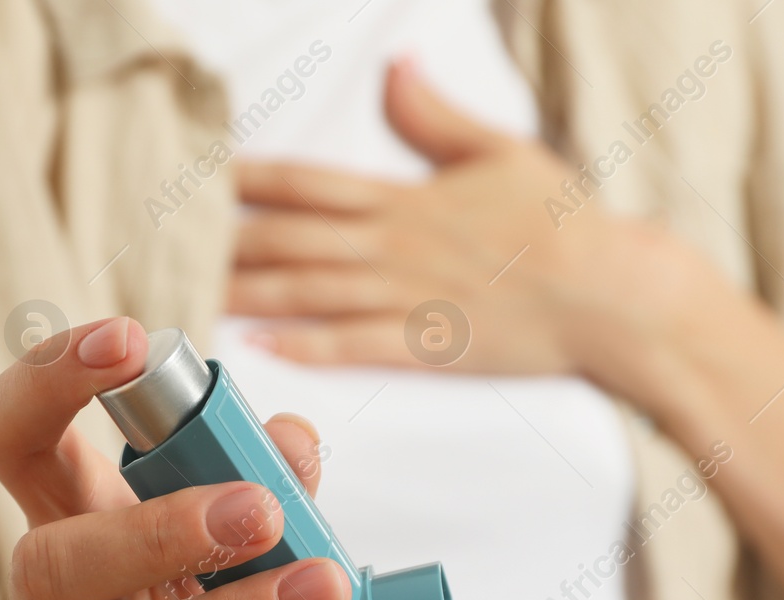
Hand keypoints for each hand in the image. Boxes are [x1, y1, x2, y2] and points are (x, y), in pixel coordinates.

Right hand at [0, 317, 430, 599]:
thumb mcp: (195, 545)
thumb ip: (253, 479)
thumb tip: (294, 439)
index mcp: (58, 522)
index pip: (9, 435)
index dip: (49, 379)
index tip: (131, 340)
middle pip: (57, 562)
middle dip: (155, 530)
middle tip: (257, 508)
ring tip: (331, 588)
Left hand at [229, 57, 703, 401]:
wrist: (611, 294)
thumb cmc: (560, 223)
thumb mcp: (499, 152)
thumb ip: (434, 118)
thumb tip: (393, 68)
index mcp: (405, 199)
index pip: (309, 183)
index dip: (249, 181)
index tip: (201, 180)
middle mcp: (393, 247)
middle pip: (291, 239)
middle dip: (226, 242)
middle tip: (172, 247)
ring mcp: (406, 299)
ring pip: (308, 292)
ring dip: (247, 292)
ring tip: (194, 296)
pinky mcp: (425, 348)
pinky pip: (352, 346)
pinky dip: (304, 346)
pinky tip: (260, 346)